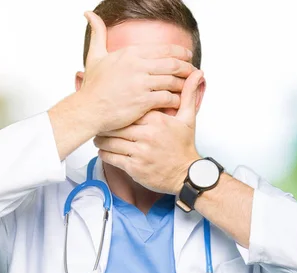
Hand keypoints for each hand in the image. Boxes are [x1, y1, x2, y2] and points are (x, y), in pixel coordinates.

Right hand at [75, 11, 195, 133]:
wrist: (88, 109)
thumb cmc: (93, 86)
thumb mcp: (95, 55)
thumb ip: (98, 33)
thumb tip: (89, 14)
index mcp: (130, 53)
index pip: (164, 49)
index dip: (180, 52)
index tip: (188, 56)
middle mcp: (137, 66)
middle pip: (172, 63)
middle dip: (187, 67)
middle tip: (194, 71)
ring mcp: (141, 83)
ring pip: (172, 80)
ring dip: (183, 84)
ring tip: (189, 87)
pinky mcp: (143, 101)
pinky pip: (168, 98)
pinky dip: (177, 99)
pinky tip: (180, 101)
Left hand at [94, 70, 204, 193]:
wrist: (187, 175)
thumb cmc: (184, 147)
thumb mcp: (188, 119)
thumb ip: (188, 95)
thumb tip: (197, 73)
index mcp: (157, 120)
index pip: (129, 109)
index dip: (118, 109)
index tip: (111, 108)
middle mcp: (147, 135)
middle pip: (116, 125)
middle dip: (106, 125)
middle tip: (100, 122)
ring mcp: (140, 152)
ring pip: (110, 142)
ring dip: (102, 140)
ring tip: (100, 136)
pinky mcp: (135, 168)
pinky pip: (111, 158)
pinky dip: (104, 154)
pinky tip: (104, 151)